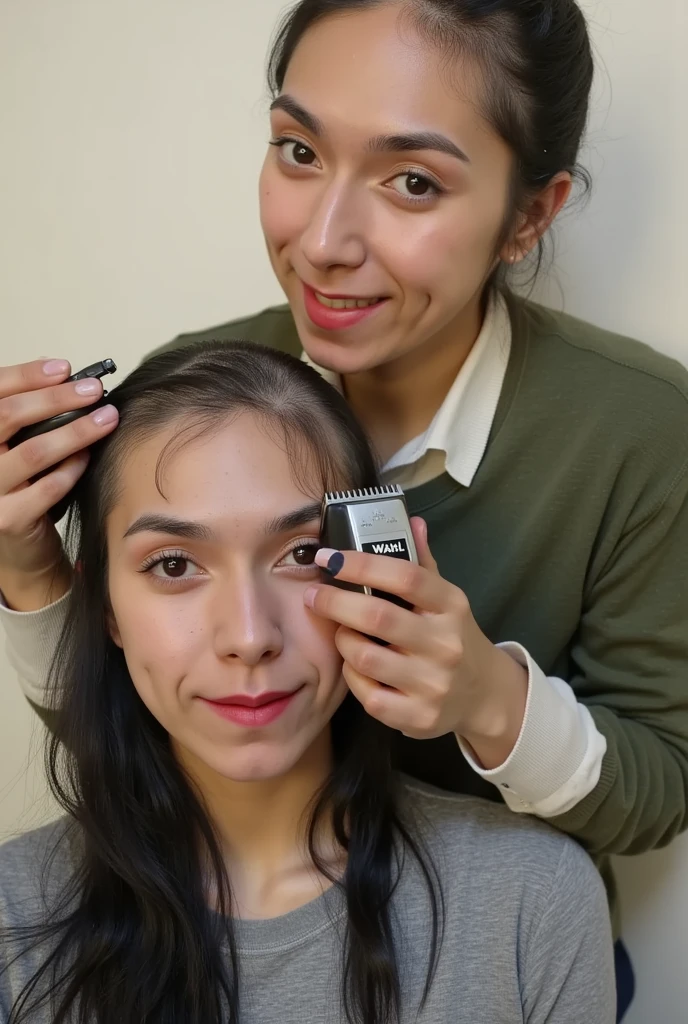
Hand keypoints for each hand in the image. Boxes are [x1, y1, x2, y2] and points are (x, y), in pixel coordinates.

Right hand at [0, 357, 118, 609]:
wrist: (18, 550)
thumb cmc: (20, 489)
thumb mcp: (15, 447)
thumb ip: (28, 415)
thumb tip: (62, 374)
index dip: (25, 375)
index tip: (64, 367)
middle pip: (8, 417)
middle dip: (56, 398)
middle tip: (93, 390)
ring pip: (33, 452)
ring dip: (76, 431)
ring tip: (107, 418)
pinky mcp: (7, 520)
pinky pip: (48, 487)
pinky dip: (73, 468)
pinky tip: (91, 456)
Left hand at [303, 517, 527, 767]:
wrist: (484, 694)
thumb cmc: (453, 637)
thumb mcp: (446, 600)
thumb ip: (423, 564)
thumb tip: (410, 520)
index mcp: (451, 606)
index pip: (405, 576)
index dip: (362, 563)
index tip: (329, 557)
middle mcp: (446, 643)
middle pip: (378, 616)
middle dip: (336, 601)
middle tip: (312, 594)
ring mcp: (434, 683)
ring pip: (365, 656)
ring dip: (342, 641)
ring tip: (340, 632)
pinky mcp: (419, 716)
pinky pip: (368, 695)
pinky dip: (353, 678)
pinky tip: (356, 666)